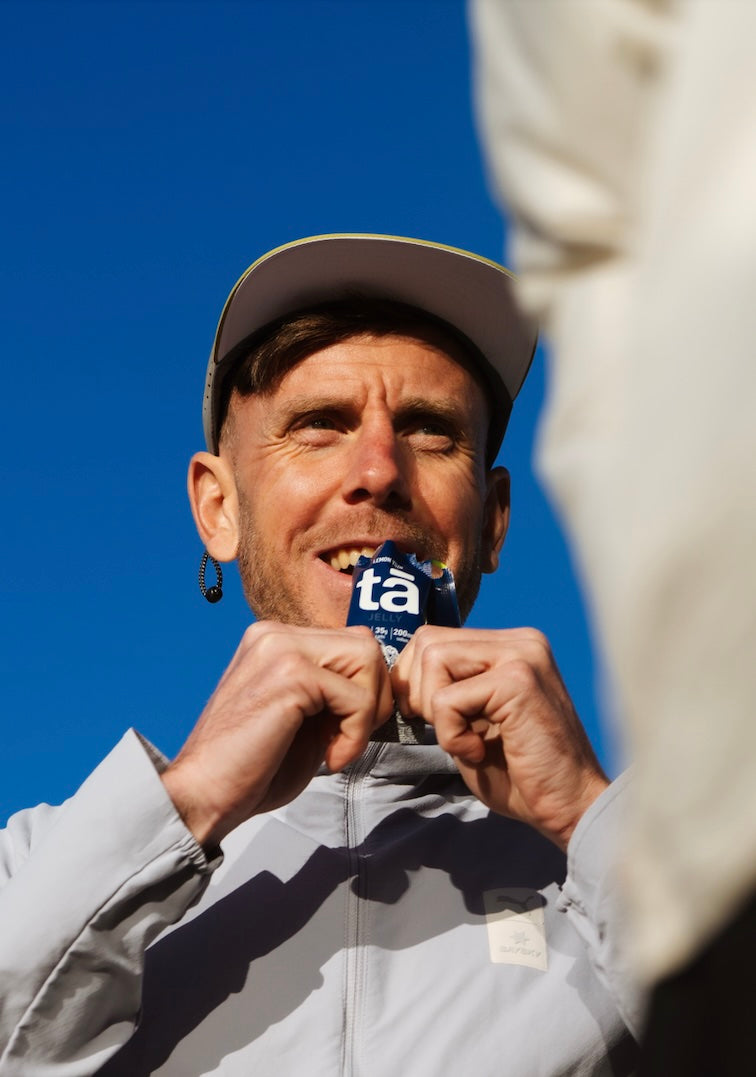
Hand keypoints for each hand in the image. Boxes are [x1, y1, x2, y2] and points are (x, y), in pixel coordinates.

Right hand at [162, 622, 392, 846]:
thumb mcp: (302, 716)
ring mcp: (281, 648)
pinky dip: (355, 734)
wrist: (204, 795)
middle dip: (374, 697)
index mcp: (276, 640)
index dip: (366, 689)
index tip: (348, 731)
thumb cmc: (252, 766)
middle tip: (350, 739)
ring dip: (367, 713)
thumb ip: (333, 691)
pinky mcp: (291, 674)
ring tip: (339, 748)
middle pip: (366, 645)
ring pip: (368, 660)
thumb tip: (381, 686)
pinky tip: (330, 759)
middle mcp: (275, 634)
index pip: (352, 643)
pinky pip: (356, 696)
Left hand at [392, 626, 607, 849]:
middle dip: (419, 693)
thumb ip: (448, 688)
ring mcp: (522, 655)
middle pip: (427, 642)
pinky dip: (451, 734)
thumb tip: (398, 676)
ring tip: (469, 741)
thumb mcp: (474, 719)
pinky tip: (480, 752)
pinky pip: (448, 699)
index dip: (414, 680)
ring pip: (434, 660)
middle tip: (450, 732)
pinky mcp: (518, 680)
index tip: (431, 718)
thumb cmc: (520, 772)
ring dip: (436, 712)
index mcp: (510, 645)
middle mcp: (520, 640)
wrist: (570, 806)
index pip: (432, 638)